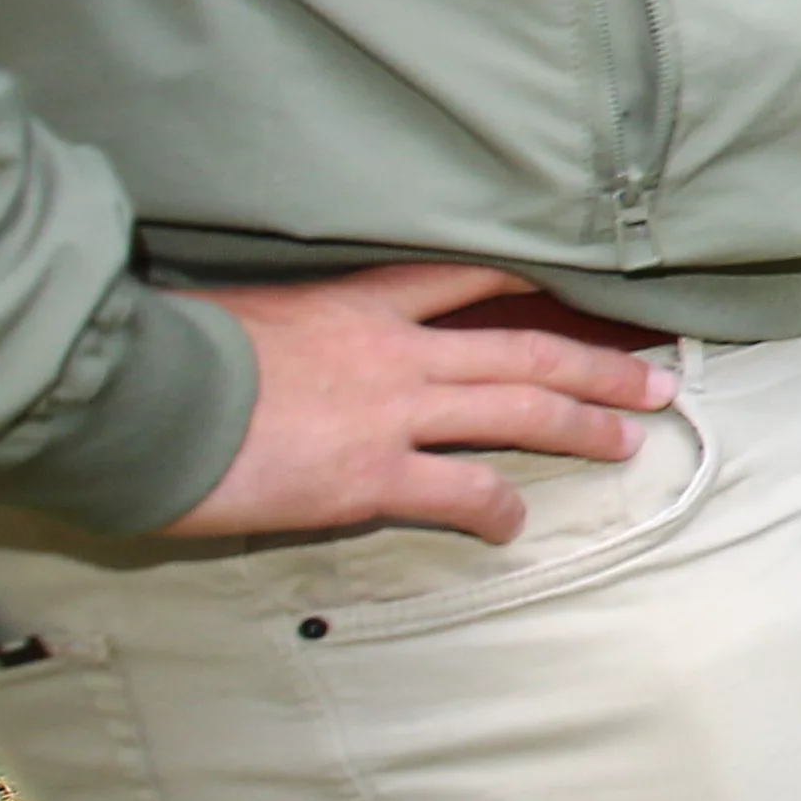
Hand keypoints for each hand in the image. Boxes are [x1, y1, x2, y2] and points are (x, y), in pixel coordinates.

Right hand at [171, 264, 678, 543]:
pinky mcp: (372, 475)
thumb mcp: (245, 318)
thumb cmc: (172, 357)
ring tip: (631, 438)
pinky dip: (498, 507)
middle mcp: (394, 352)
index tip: (581, 283)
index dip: (529, 280)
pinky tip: (514, 524)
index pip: (463, 277)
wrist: (141, 396)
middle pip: (524, 351)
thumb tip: (292, 352)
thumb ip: (295, 332)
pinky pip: (462, 490)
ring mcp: (392, 412)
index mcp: (357, 305)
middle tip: (659, 381)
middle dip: (598, 367)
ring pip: (519, 411)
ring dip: (584, 425)